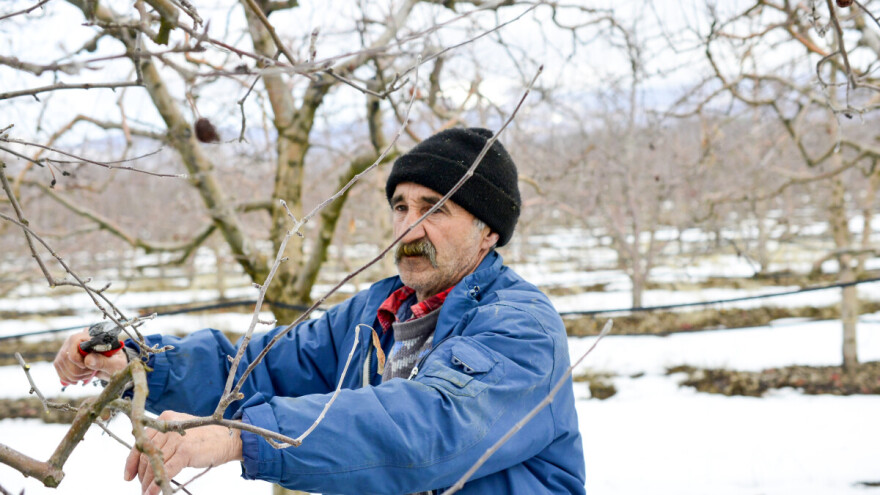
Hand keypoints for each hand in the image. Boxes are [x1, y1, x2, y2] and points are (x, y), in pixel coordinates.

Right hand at [53, 329, 126, 384]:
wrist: (113, 366)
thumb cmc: (117, 363)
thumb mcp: (116, 364)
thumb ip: (104, 362)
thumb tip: (88, 360)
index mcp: (92, 335)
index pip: (74, 341)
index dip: (77, 358)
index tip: (87, 367)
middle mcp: (78, 338)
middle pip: (66, 355)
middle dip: (77, 370)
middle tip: (91, 372)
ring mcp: (69, 347)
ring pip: (60, 363)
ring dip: (73, 375)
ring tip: (87, 374)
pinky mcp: (65, 357)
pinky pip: (59, 369)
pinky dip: (67, 378)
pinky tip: (78, 379)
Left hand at [124, 410, 242, 494]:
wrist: (229, 439)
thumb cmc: (206, 438)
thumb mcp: (182, 433)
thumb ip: (165, 441)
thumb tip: (146, 461)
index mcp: (166, 418)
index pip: (142, 441)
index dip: (132, 461)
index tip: (128, 476)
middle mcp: (169, 425)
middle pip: (147, 454)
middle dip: (142, 475)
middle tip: (143, 488)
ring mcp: (177, 438)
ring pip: (155, 463)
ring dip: (149, 482)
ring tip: (147, 493)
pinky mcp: (185, 451)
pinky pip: (166, 470)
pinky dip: (158, 483)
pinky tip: (154, 492)